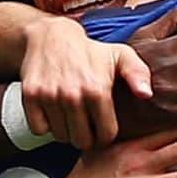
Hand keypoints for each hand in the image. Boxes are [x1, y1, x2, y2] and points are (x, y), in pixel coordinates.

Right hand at [21, 16, 151, 149]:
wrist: (52, 36)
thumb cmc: (91, 51)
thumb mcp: (122, 56)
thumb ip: (138, 75)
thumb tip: (146, 95)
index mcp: (98, 89)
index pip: (105, 135)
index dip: (106, 136)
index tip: (104, 129)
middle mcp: (73, 94)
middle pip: (82, 141)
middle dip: (87, 137)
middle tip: (87, 126)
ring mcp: (49, 95)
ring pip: (61, 136)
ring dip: (67, 131)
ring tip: (72, 117)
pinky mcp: (31, 96)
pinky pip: (39, 129)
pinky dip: (45, 125)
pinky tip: (55, 113)